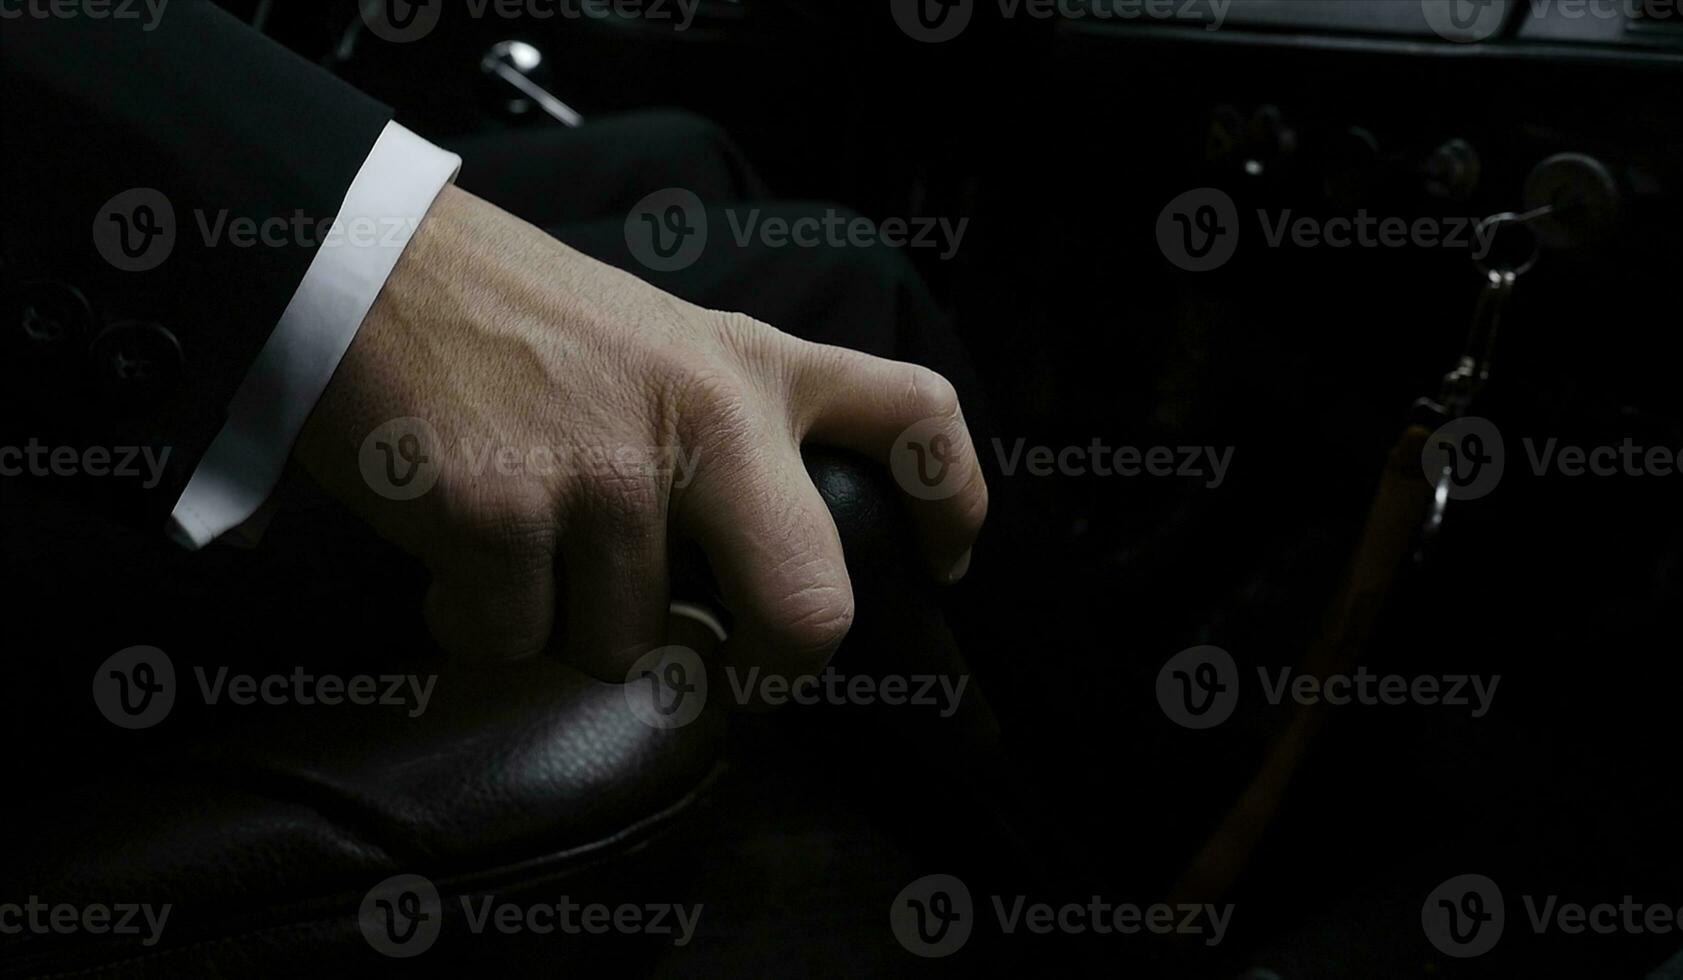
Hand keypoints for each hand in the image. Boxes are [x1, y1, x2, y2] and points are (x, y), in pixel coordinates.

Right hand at [294, 185, 986, 679]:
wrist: (365, 265)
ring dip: (572, 624)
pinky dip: (479, 625)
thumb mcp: (663, 337)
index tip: (943, 562)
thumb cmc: (514, 316)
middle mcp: (702, 419)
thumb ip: (730, 426)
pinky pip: (516, 644)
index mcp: (752, 366)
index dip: (951, 504)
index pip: (913, 417)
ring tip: (524, 541)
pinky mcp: (504, 517)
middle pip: (809, 608)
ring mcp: (605, 473)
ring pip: (630, 645)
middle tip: (727, 660)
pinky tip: (457, 556)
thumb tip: (751, 568)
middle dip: (773, 666)